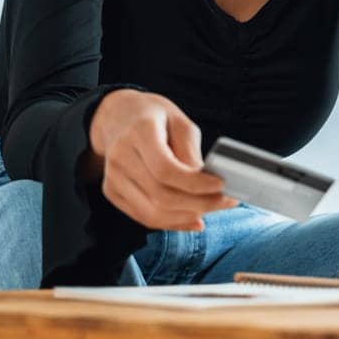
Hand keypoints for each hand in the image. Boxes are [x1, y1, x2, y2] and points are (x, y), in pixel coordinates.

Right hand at [88, 90, 236, 231]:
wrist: (119, 116)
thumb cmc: (155, 117)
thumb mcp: (180, 122)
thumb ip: (190, 152)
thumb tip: (205, 184)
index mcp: (139, 132)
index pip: (165, 169)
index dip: (195, 183)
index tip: (221, 185)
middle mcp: (120, 157)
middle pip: (160, 195)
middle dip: (198, 204)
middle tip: (226, 201)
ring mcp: (112, 177)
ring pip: (152, 213)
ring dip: (187, 217)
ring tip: (212, 208)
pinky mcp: (112, 192)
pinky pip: (144, 217)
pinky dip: (172, 222)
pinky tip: (194, 218)